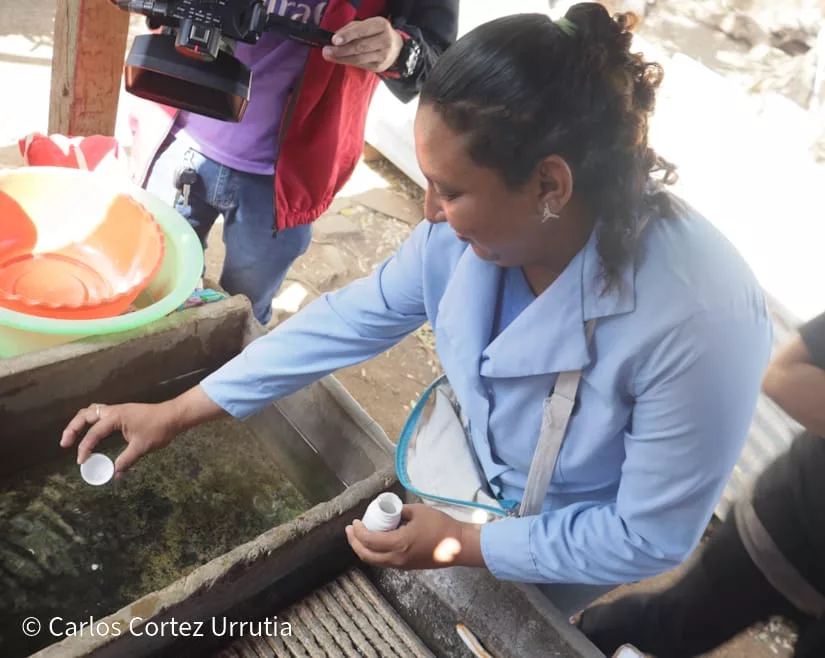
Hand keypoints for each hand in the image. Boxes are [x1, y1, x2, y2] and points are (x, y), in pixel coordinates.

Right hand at [60, 401, 178, 476]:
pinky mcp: (122, 413)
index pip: (94, 433)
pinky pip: (100, 415)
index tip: (80, 461)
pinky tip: (91, 433)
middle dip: (72, 428)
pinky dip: (91, 422)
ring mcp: (118, 410)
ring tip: (71, 437)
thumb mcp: (142, 447)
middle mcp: (113, 411)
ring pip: (91, 412)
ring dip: (80, 423)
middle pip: (85, 415)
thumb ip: (126, 461)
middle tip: (65, 444)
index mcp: (116, 417)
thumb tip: (115, 474)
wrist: (174, 415)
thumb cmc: (159, 428)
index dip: (85, 448)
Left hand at [322, 17, 403, 72]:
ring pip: (359, 58)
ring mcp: (383, 55)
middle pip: (359, 47)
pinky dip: (348, 62)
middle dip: (341, 50)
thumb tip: (335, 38)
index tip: (334, 40)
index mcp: (381, 25)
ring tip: (329, 55)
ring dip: (341, 58)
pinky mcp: (380, 67)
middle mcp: (385, 40)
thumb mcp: (366, 25)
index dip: (347, 36)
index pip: (362, 31)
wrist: (395, 48)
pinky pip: (361, 65)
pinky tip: (339, 59)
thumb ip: (351, 29)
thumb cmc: (376, 33)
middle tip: (327, 51)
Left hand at [345, 504, 485, 569]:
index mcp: (398, 544)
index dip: (358, 532)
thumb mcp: (418, 512)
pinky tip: (376, 541)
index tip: (355, 522)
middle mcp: (397, 558)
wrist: (458, 545)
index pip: (369, 541)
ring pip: (375, 561)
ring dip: (364, 549)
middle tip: (351, 530)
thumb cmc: (440, 526)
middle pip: (367, 555)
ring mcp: (402, 565)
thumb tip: (391, 512)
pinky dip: (375, 553)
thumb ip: (401, 512)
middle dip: (355, 543)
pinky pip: (384, 562)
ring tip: (360, 536)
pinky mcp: (407, 567)